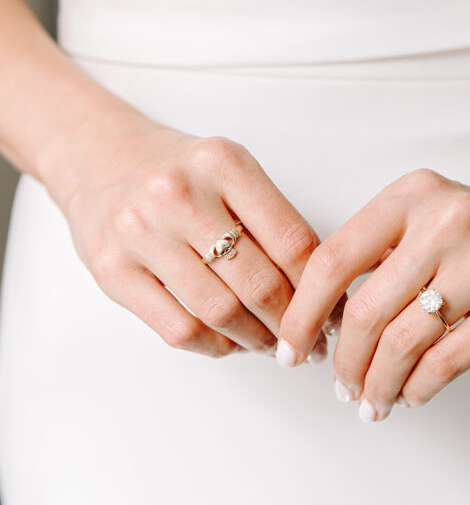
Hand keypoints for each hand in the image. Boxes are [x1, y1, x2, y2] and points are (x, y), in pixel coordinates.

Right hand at [57, 113, 328, 359]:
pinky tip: (229, 342)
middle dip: (293, 326)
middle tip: (309, 344)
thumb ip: (273, 222)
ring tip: (271, 345)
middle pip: (259, 283)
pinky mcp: (112, 270)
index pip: (293, 242)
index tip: (334, 315)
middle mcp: (179, 193)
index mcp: (223, 163)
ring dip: (256, 341)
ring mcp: (140, 232)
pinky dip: (214, 346)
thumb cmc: (180, 174)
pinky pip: (178, 329)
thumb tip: (324, 294)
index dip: (322, 291)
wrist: (100, 157)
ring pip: (220, 312)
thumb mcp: (231, 173)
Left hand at [277, 162, 469, 419]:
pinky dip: (416, 388)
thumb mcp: (426, 213)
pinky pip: (446, 362)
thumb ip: (378, 252)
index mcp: (412, 195)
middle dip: (343, 362)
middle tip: (340, 386)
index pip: (333, 260)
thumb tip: (321, 321)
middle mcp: (446, 222)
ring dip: (377, 385)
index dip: (303, 313)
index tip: (291, 349)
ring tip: (370, 401)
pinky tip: (409, 395)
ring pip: (403, 344)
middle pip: (366, 312)